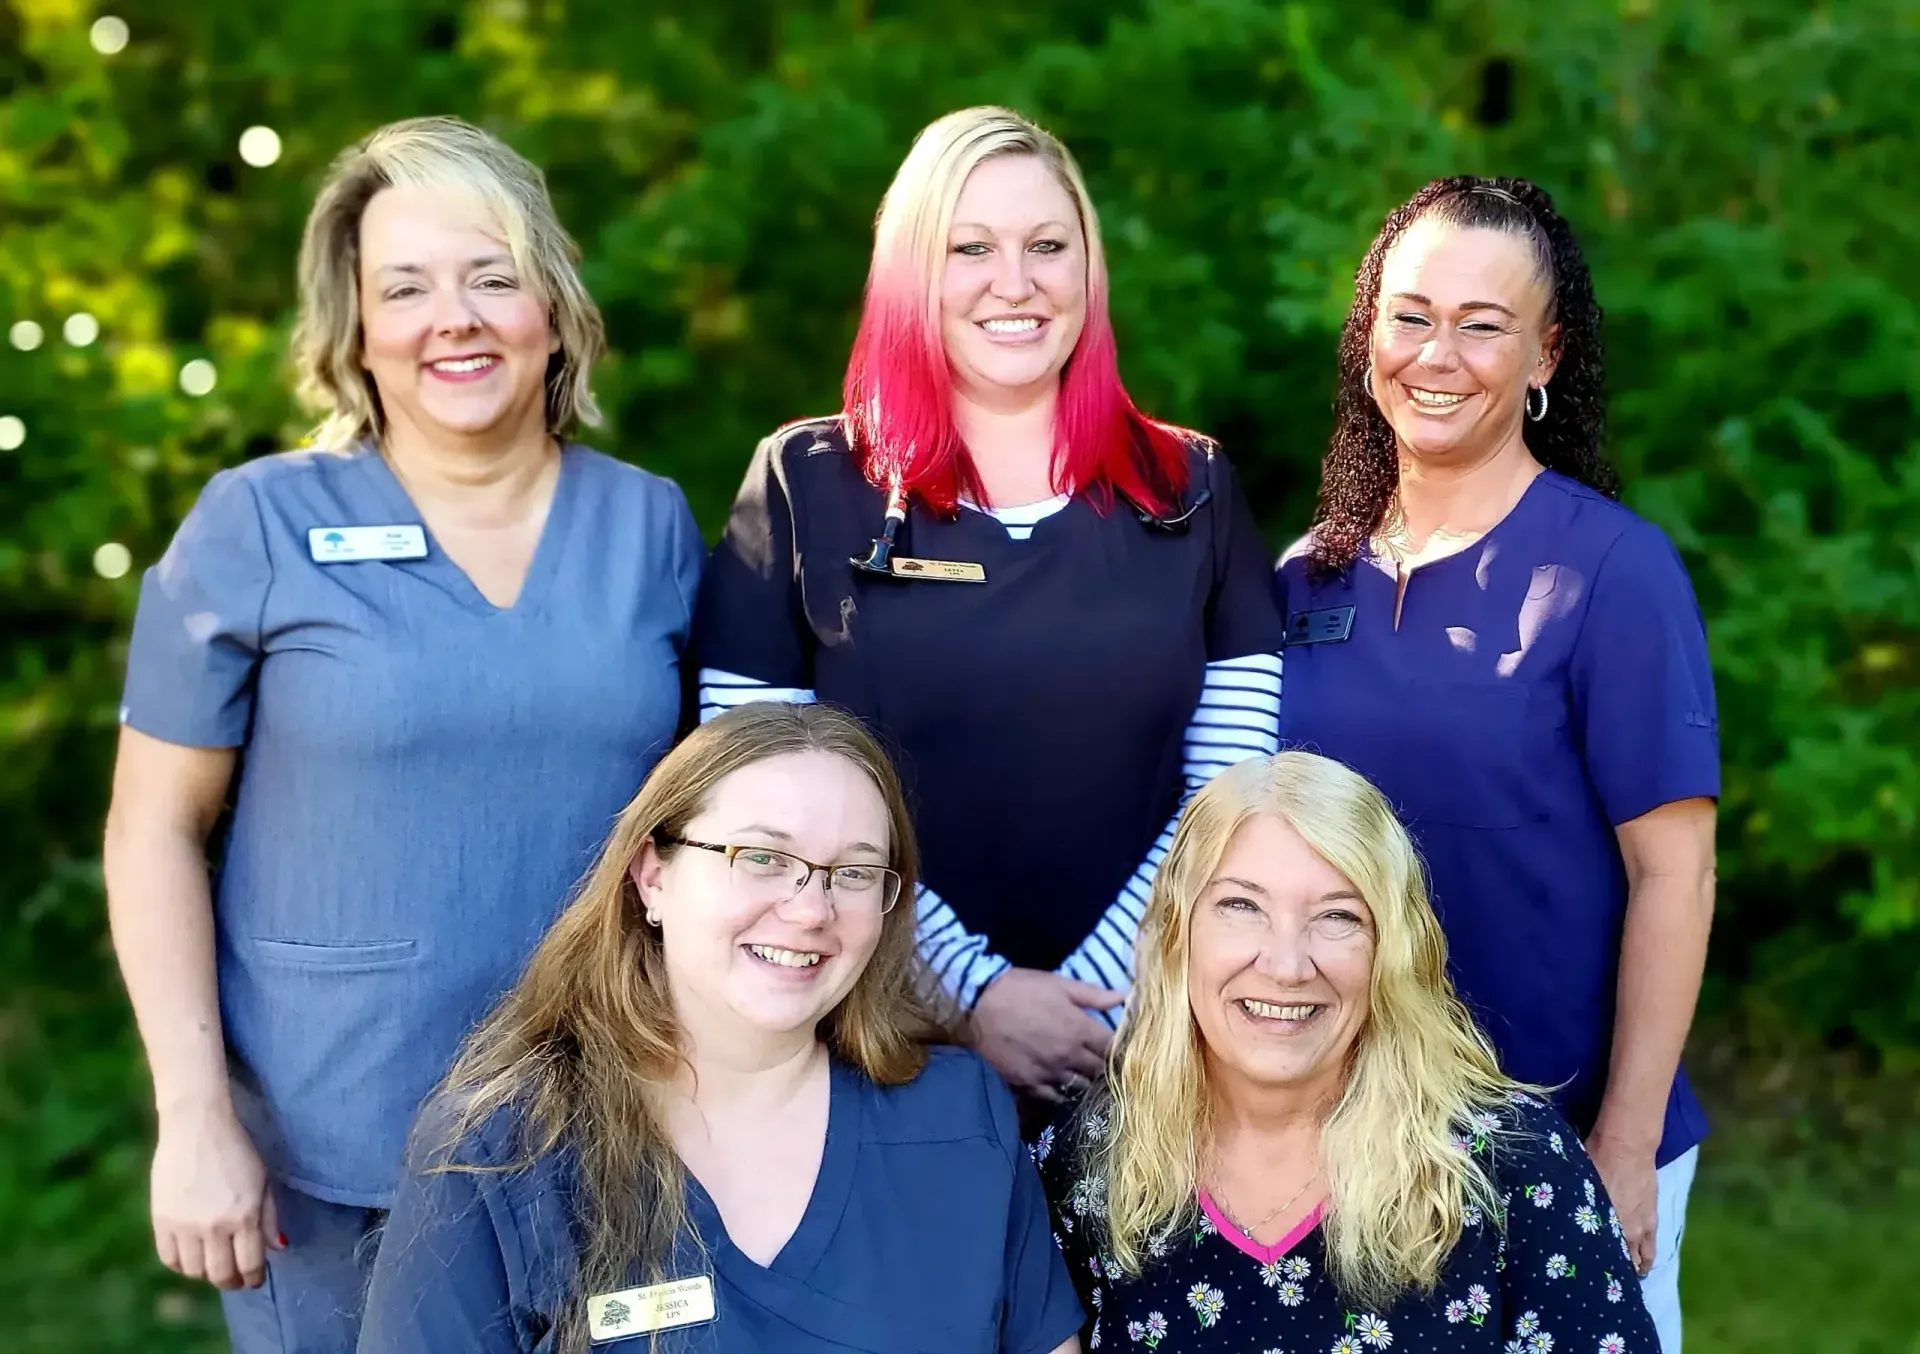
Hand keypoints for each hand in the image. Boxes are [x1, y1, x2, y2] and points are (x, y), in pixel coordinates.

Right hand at [151, 1101, 283, 1289]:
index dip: (254, 1278)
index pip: (249, 1265)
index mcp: (244, 1216)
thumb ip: (270, 1217)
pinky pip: (169, 1259)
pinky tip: (192, 1256)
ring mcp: (184, 1225)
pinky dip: (182, 1264)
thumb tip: (278, 1248)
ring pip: (194, 1272)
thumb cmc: (236, 1151)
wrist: (196, 1127)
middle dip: (232, 1281)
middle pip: (221, 1275)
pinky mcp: (160, 1220)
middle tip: (236, 1278)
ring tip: (214, 1264)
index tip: (255, 1279)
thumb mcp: (263, 1181)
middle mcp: (214, 1226)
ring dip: (207, 1274)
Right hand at [970, 968, 1121, 1101]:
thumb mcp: (1058, 984)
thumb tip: (1124, 997)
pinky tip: (1060, 1084)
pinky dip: (1061, 1092)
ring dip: (1084, 1080)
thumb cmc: (1019, 990)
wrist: (976, 1007)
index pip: (1113, 1048)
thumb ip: (1093, 994)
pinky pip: (1055, 1098)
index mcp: (1080, 1029)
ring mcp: (1049, 1074)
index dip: (1119, 1048)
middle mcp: (1069, 1056)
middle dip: (1104, 1065)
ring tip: (1081, 1073)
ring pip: (1080, 1087)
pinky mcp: (1029, 1085)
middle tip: (1100, 1060)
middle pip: (1100, 1071)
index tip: (1118, 1046)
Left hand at [1584, 1130, 1658, 1275]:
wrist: (1626, 1146)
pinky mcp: (1653, 1219)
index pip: (1600, 1256)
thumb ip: (1577, 1207)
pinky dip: (1647, 1256)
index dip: (1594, 1265)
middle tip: (1606, 1276)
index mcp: (1604, 1225)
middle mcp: (1625, 1232)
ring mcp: (1642, 1227)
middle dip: (1615, 1269)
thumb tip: (1562, 1217)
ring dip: (1635, 1266)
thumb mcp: (1579, 1185)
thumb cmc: (1595, 1160)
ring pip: (1642, 1257)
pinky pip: (1653, 1245)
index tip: (1585, 1273)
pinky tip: (1642, 1263)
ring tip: (1627, 1275)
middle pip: (1622, 1261)